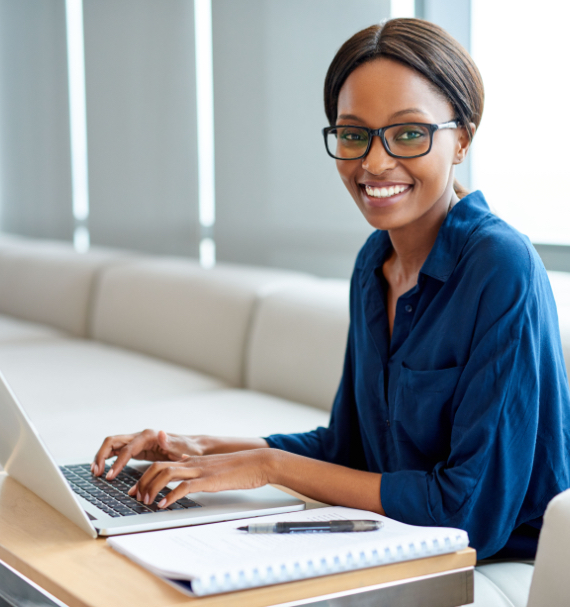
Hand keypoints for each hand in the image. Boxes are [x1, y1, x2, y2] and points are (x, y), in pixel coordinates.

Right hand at [92, 429, 203, 479]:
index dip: (117, 462)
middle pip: (113, 441)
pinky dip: (109, 459)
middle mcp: (140, 436)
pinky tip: (104, 470)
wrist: (193, 447)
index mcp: (148, 436)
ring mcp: (138, 442)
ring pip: (113, 446)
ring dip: (102, 457)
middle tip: (96, 473)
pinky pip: (118, 452)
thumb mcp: (182, 447)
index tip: (110, 476)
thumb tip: (160, 433)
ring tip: (96, 473)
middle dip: (102, 455)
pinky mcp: (137, 449)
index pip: (127, 448)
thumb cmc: (188, 449)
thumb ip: (170, 442)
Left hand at [127, 449, 273, 507]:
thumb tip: (186, 471)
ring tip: (146, 501)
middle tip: (135, 497)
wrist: (259, 462)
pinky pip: (185, 486)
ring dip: (152, 488)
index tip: (136, 489)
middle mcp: (193, 463)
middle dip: (142, 482)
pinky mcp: (209, 479)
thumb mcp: (214, 467)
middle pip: (158, 466)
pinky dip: (170, 495)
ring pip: (167, 473)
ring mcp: (200, 470)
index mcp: (193, 460)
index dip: (145, 476)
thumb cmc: (239, 467)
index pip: (161, 464)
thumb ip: (198, 468)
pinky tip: (163, 505)